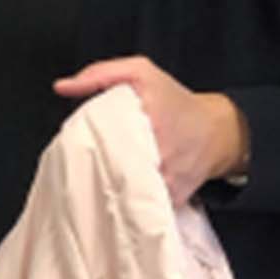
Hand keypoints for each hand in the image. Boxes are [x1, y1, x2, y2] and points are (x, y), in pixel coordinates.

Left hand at [53, 56, 247, 205]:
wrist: (217, 132)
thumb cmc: (174, 101)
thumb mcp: (141, 72)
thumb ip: (100, 74)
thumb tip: (62, 87)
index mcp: (150, 116)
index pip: (106, 134)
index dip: (87, 140)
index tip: (77, 142)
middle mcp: (161, 151)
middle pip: (112, 166)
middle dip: (94, 166)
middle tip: (81, 164)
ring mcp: (168, 179)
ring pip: (126, 191)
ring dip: (110, 187)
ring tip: (96, 180)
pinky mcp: (173, 198)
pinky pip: (143, 206)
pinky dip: (129, 202)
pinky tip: (116, 195)